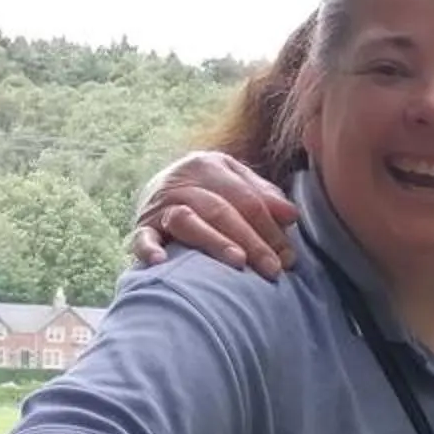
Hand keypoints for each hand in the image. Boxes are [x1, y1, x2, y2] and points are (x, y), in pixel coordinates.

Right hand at [127, 151, 301, 277]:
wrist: (154, 190)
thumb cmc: (207, 193)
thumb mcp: (234, 184)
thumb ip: (264, 197)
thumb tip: (292, 215)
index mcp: (209, 165)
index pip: (246, 198)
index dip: (270, 228)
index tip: (289, 257)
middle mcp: (183, 180)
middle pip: (221, 210)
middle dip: (252, 240)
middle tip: (273, 269)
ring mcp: (160, 204)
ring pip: (188, 220)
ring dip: (215, 242)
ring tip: (238, 263)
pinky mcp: (141, 227)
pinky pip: (142, 238)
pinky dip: (149, 248)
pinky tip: (162, 261)